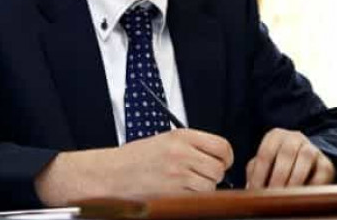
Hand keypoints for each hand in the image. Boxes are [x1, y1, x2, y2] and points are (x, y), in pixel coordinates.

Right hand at [35, 129, 232, 204]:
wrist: (110, 175)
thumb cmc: (135, 159)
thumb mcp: (164, 141)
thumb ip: (191, 146)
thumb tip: (217, 157)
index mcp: (181, 136)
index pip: (222, 146)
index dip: (225, 157)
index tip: (221, 162)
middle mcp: (182, 153)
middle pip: (219, 168)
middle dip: (214, 176)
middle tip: (200, 177)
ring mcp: (178, 174)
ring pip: (210, 186)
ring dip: (203, 189)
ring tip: (185, 186)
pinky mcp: (174, 194)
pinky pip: (198, 199)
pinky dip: (193, 200)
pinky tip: (179, 194)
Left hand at [245, 128, 334, 188]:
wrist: (305, 164)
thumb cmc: (277, 165)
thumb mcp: (264, 165)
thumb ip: (255, 172)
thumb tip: (250, 187)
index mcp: (275, 136)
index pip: (265, 153)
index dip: (259, 174)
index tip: (255, 191)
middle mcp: (294, 137)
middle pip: (286, 154)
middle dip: (277, 178)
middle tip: (272, 196)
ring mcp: (312, 148)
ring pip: (305, 158)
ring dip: (295, 179)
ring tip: (287, 197)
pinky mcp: (326, 163)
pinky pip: (322, 172)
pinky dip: (313, 185)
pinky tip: (304, 195)